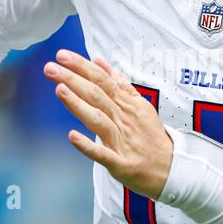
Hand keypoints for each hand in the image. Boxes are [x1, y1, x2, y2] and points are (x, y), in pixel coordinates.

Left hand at [43, 49, 173, 198]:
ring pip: (98, 118)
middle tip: (50, 68)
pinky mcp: (120, 162)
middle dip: (73, 79)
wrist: (172, 168)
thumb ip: (120, 83)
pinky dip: (88, 145)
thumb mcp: (140, 105)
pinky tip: (72, 136)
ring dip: (78, 104)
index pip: (102, 79)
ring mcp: (122, 141)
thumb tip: (100, 62)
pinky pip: (102, 153)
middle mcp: (123, 119)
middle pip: (96, 95)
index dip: (82, 67)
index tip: (62, 56)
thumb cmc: (151, 137)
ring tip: (59, 90)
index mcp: (127, 104)